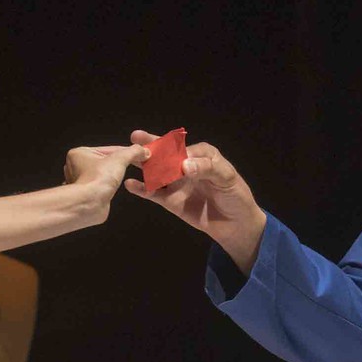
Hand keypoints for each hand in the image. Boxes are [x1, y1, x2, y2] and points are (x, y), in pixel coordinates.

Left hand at [63, 143, 150, 206]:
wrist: (91, 205)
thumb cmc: (96, 180)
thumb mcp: (120, 159)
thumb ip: (133, 152)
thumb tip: (142, 150)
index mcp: (79, 153)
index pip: (108, 149)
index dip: (126, 151)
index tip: (139, 153)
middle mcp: (76, 167)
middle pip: (106, 162)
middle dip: (119, 164)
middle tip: (133, 164)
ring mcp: (82, 182)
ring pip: (104, 175)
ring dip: (114, 177)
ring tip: (120, 178)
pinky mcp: (88, 195)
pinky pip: (102, 187)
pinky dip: (110, 188)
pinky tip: (112, 188)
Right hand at [120, 130, 266, 269]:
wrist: (235, 225)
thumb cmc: (235, 196)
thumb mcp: (227, 178)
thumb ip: (207, 168)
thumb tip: (184, 165)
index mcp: (200, 154)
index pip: (182, 148)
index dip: (171, 148)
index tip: (163, 152)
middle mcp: (185, 165)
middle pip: (165, 154)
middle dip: (150, 145)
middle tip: (135, 136)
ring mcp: (176, 183)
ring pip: (156, 171)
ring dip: (142, 165)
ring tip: (125, 159)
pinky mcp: (170, 200)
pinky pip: (154, 193)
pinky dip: (142, 189)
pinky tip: (130, 185)